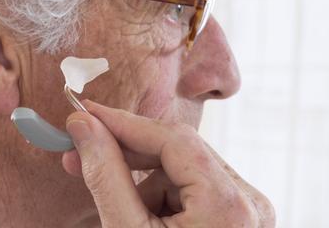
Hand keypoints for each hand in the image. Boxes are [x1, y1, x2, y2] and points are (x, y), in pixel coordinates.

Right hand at [61, 100, 274, 227]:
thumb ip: (106, 174)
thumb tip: (84, 127)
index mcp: (229, 205)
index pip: (172, 139)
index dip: (122, 122)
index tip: (84, 112)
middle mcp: (249, 202)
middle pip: (179, 152)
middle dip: (126, 151)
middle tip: (78, 149)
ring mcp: (248, 213)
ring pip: (184, 172)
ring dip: (141, 179)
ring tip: (112, 204)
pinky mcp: (239, 221)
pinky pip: (193, 192)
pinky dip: (160, 198)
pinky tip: (137, 216)